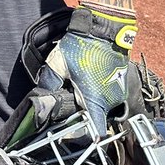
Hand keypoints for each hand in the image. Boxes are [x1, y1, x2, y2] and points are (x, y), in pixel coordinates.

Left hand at [41, 2, 136, 138]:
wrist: (103, 29)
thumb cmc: (80, 46)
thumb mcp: (58, 64)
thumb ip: (49, 83)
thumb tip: (42, 99)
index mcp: (95, 101)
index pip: (93, 132)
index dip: (80, 134)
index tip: (68, 131)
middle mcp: (111, 102)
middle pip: (94, 117)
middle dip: (80, 113)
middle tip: (67, 99)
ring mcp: (118, 94)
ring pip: (100, 106)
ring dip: (88, 101)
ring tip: (76, 86)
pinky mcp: (121, 85)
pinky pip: (107, 96)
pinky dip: (97, 93)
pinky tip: (86, 80)